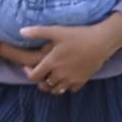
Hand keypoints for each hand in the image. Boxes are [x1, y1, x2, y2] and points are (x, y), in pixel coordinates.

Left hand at [0, 10, 121, 95]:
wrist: (101, 42)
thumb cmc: (78, 35)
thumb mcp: (56, 31)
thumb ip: (37, 32)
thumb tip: (21, 31)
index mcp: (51, 62)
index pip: (34, 76)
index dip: (28, 73)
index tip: (29, 67)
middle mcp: (60, 74)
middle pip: (44, 85)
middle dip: (40, 80)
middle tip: (41, 72)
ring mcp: (71, 79)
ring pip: (57, 90)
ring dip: (52, 85)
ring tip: (53, 77)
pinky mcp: (82, 80)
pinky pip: (71, 89)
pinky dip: (67, 86)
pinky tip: (68, 78)